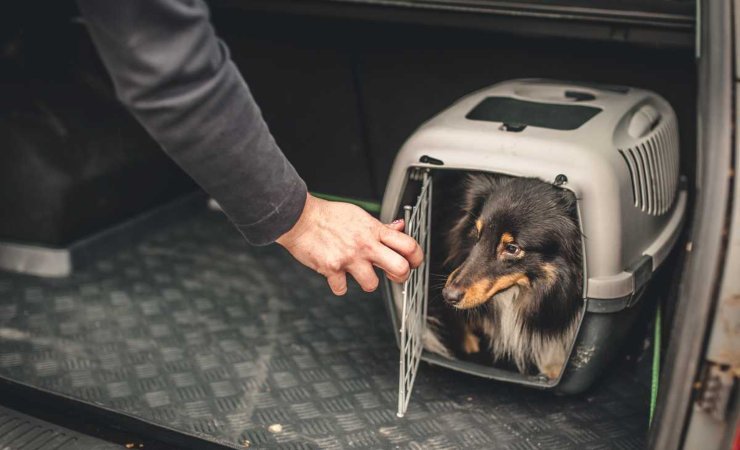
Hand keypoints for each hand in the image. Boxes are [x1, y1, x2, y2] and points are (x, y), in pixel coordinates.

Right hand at [276, 194, 423, 294]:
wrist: (300, 218)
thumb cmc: (329, 216)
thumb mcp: (359, 215)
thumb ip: (380, 226)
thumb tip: (399, 226)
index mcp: (373, 231)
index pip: (408, 245)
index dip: (417, 257)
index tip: (414, 262)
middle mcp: (365, 245)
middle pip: (400, 268)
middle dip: (401, 276)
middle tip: (394, 275)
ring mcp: (349, 258)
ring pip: (372, 285)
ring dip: (367, 282)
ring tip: (359, 273)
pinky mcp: (332, 269)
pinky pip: (342, 289)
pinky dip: (339, 285)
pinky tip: (337, 275)